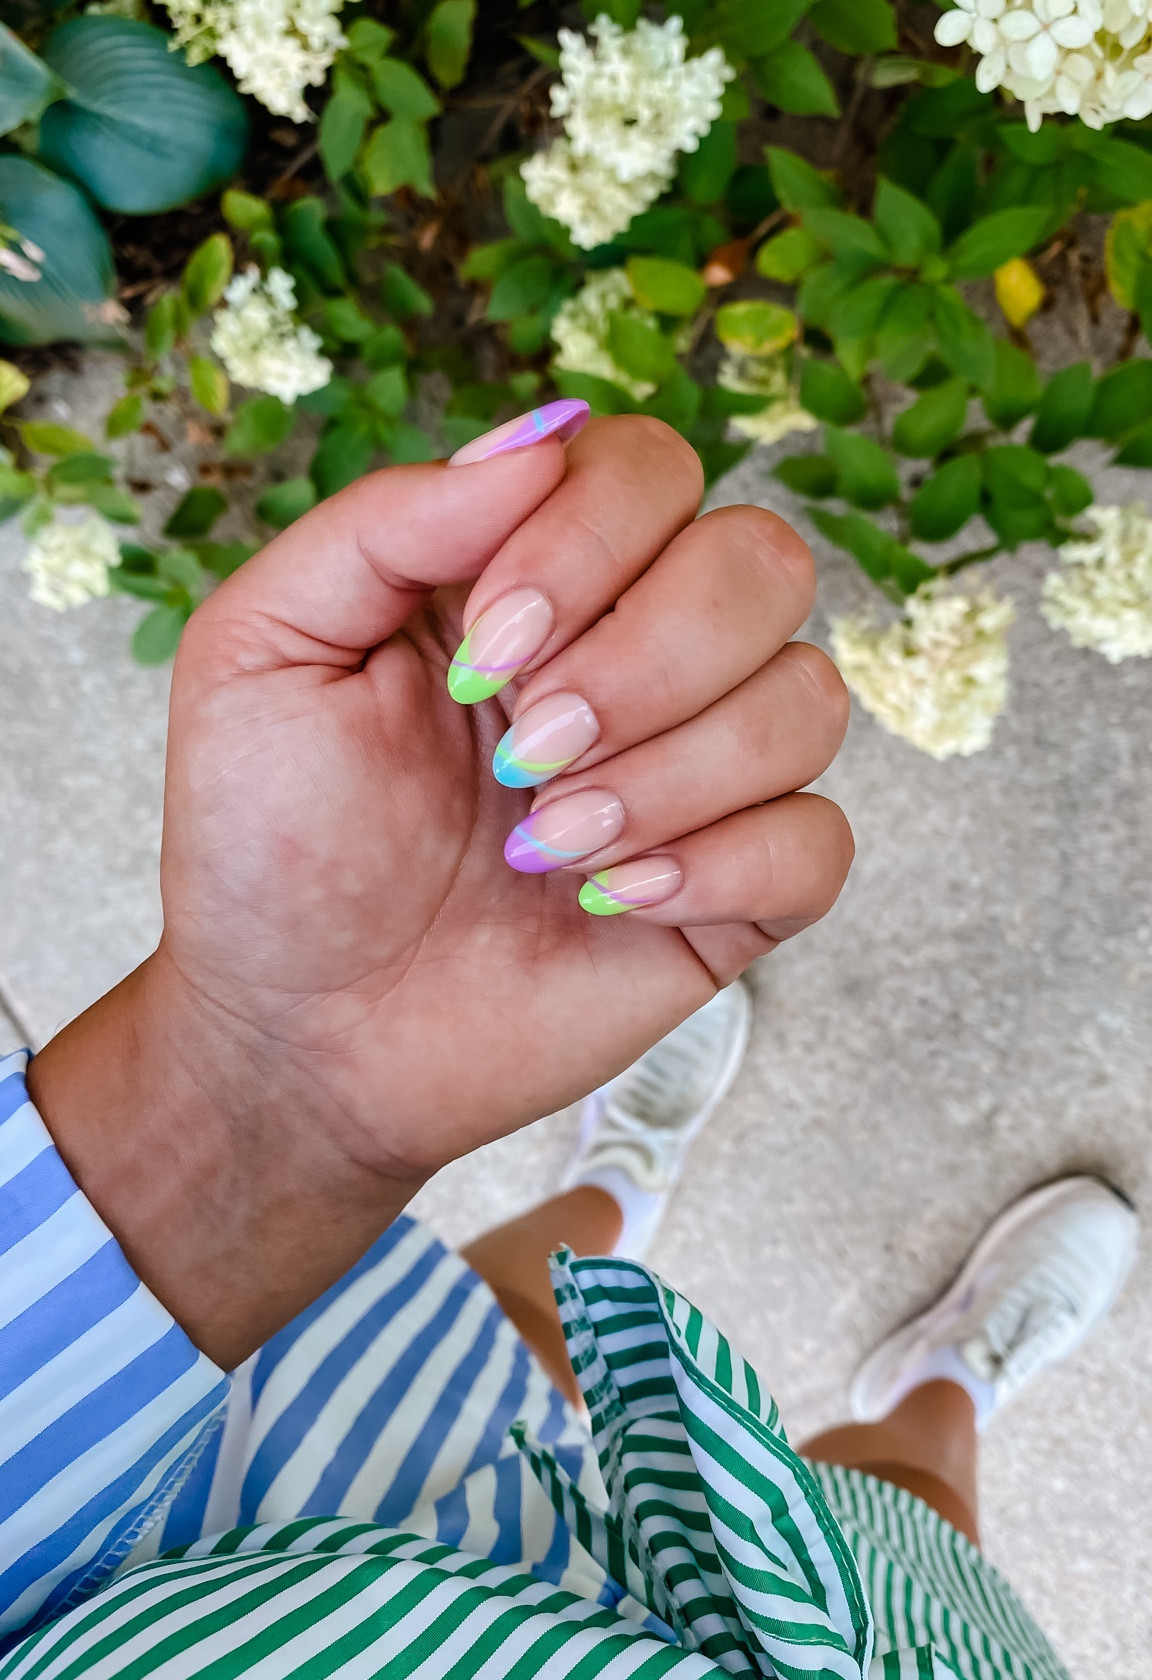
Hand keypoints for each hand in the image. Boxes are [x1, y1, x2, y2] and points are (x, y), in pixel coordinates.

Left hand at [30, 415, 851, 1362]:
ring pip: (807, 699)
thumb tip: (541, 444)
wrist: (299, 1035)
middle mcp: (634, 656)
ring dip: (673, 776)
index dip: (590, 543)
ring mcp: (695, 776)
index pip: (651, 470)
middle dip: (646, 660)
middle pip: (762, 563)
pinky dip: (725, 866)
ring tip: (546, 849)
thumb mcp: (266, 650)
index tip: (482, 658)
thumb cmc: (271, 845)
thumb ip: (390, 522)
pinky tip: (612, 903)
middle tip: (524, 756)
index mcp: (531, 578)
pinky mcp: (731, 894)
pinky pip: (820, 841)